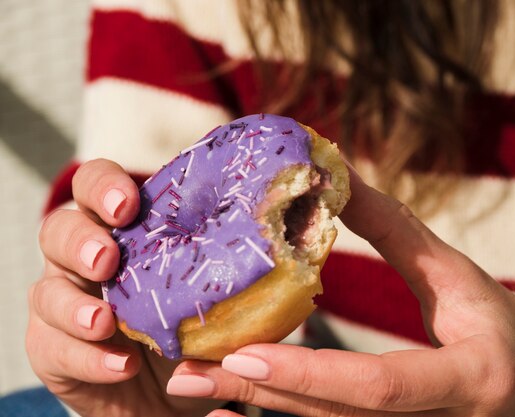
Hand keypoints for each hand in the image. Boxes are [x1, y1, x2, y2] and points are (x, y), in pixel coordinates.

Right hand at [26, 159, 222, 416]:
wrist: (176, 395)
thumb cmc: (202, 333)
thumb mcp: (229, 298)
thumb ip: (247, 271)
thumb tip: (299, 242)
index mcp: (129, 233)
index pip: (99, 188)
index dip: (105, 186)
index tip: (129, 203)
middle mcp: (90, 258)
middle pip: (60, 226)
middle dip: (81, 238)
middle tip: (108, 259)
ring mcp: (67, 302)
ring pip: (45, 288)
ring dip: (74, 303)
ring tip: (105, 320)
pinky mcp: (54, 349)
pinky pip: (53, 346)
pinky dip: (86, 356)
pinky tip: (121, 366)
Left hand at [167, 165, 514, 416]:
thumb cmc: (502, 327)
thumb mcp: (457, 276)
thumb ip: (395, 231)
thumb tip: (337, 176)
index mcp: (464, 380)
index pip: (379, 386)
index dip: (310, 373)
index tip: (241, 351)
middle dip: (258, 395)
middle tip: (189, 371)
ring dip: (257, 409)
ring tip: (195, 385)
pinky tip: (233, 411)